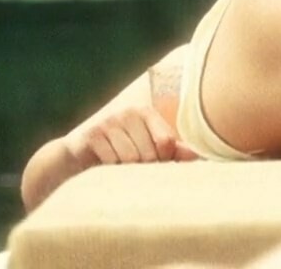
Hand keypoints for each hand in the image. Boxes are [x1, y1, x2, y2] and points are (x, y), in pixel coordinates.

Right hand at [66, 105, 199, 169]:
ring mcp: (109, 121)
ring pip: (131, 158)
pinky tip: (106, 164)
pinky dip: (111, 169)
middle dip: (143, 167)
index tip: (153, 161)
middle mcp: (128, 112)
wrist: (80, 156)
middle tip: (132, 166)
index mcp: (146, 112)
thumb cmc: (122, 152)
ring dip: (126, 170)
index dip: (162, 159)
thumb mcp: (149, 149)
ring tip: (119, 165)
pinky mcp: (93, 134)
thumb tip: (200, 155)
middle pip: (149, 153)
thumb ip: (173, 151)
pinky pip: (112, 161)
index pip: (167, 142)